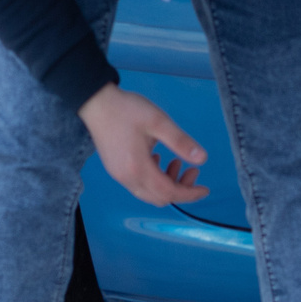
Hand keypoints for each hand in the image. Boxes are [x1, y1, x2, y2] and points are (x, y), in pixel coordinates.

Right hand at [79, 83, 207, 205]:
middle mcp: (127, 178)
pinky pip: (139, 185)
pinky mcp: (115, 169)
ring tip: (176, 162)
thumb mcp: (158, 122)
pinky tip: (158, 158)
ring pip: (149, 193)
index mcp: (138, 169)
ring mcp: (119, 175)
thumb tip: (203, 159)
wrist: (95, 103)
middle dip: (180, 189)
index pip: (169, 192)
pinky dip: (154, 179)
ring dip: (167, 184)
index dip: (189, 193)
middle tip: (193, 170)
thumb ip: (180, 142)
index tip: (205, 188)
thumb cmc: (127, 110)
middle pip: (159, 198)